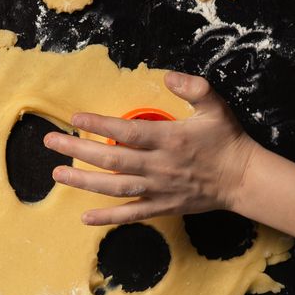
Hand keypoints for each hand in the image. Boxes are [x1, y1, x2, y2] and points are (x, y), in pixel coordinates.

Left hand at [43, 72, 258, 225]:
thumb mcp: (216, 107)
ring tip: (57, 173)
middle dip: (78, 150)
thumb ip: (194, 88)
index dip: (100, 125)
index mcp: (170, 139)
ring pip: (116, 187)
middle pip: (113, 159)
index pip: (129, 131)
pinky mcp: (162, 207)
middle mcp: (160, 166)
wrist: (243, 178)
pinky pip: (131, 214)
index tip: (75, 119)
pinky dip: (108, 218)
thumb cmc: (226, 140)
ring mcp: (159, 189)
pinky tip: (85, 218)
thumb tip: (168, 76)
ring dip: (84, 181)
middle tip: (51, 142)